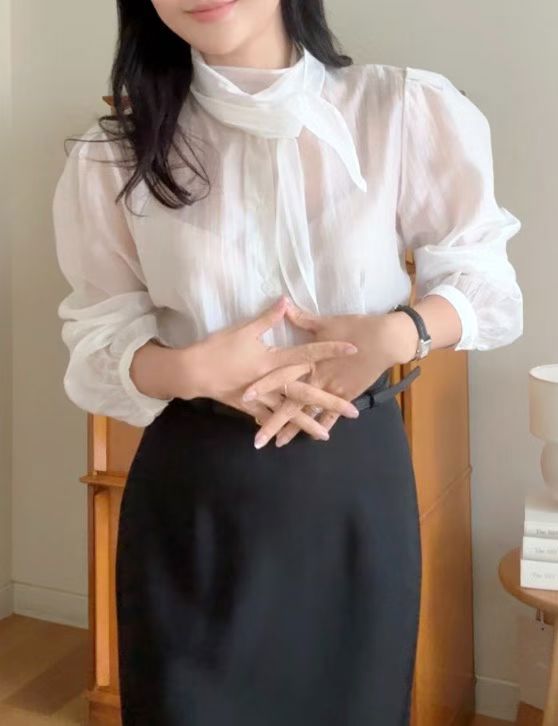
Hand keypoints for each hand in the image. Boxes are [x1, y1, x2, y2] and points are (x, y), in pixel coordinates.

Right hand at [179, 296, 361, 439]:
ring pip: (289, 413)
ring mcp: (262, 398)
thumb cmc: (219, 348)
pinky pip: (267, 418)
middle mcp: (273, 382)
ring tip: (326, 435)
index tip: (352, 349)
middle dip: (330, 402)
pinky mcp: (249, 406)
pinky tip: (288, 435)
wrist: (193, 372)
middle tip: (353, 411)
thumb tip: (286, 300)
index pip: (309, 354)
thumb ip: (268, 317)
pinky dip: (277, 425)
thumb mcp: (244, 329)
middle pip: (307, 394)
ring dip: (307, 423)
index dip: (331, 350)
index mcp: (274, 361)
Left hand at [243, 300, 417, 446]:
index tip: (244, 397)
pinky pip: (330, 415)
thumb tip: (283, 303)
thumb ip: (301, 318)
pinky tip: (310, 438)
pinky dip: (320, 425)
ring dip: (293, 429)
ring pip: (308, 414)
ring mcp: (332, 389)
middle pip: (290, 404)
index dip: (262, 386)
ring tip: (277, 444)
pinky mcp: (346, 394)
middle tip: (258, 440)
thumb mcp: (325, 322)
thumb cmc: (354, 327)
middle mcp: (317, 379)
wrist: (386, 339)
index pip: (279, 375)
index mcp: (308, 360)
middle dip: (273, 422)